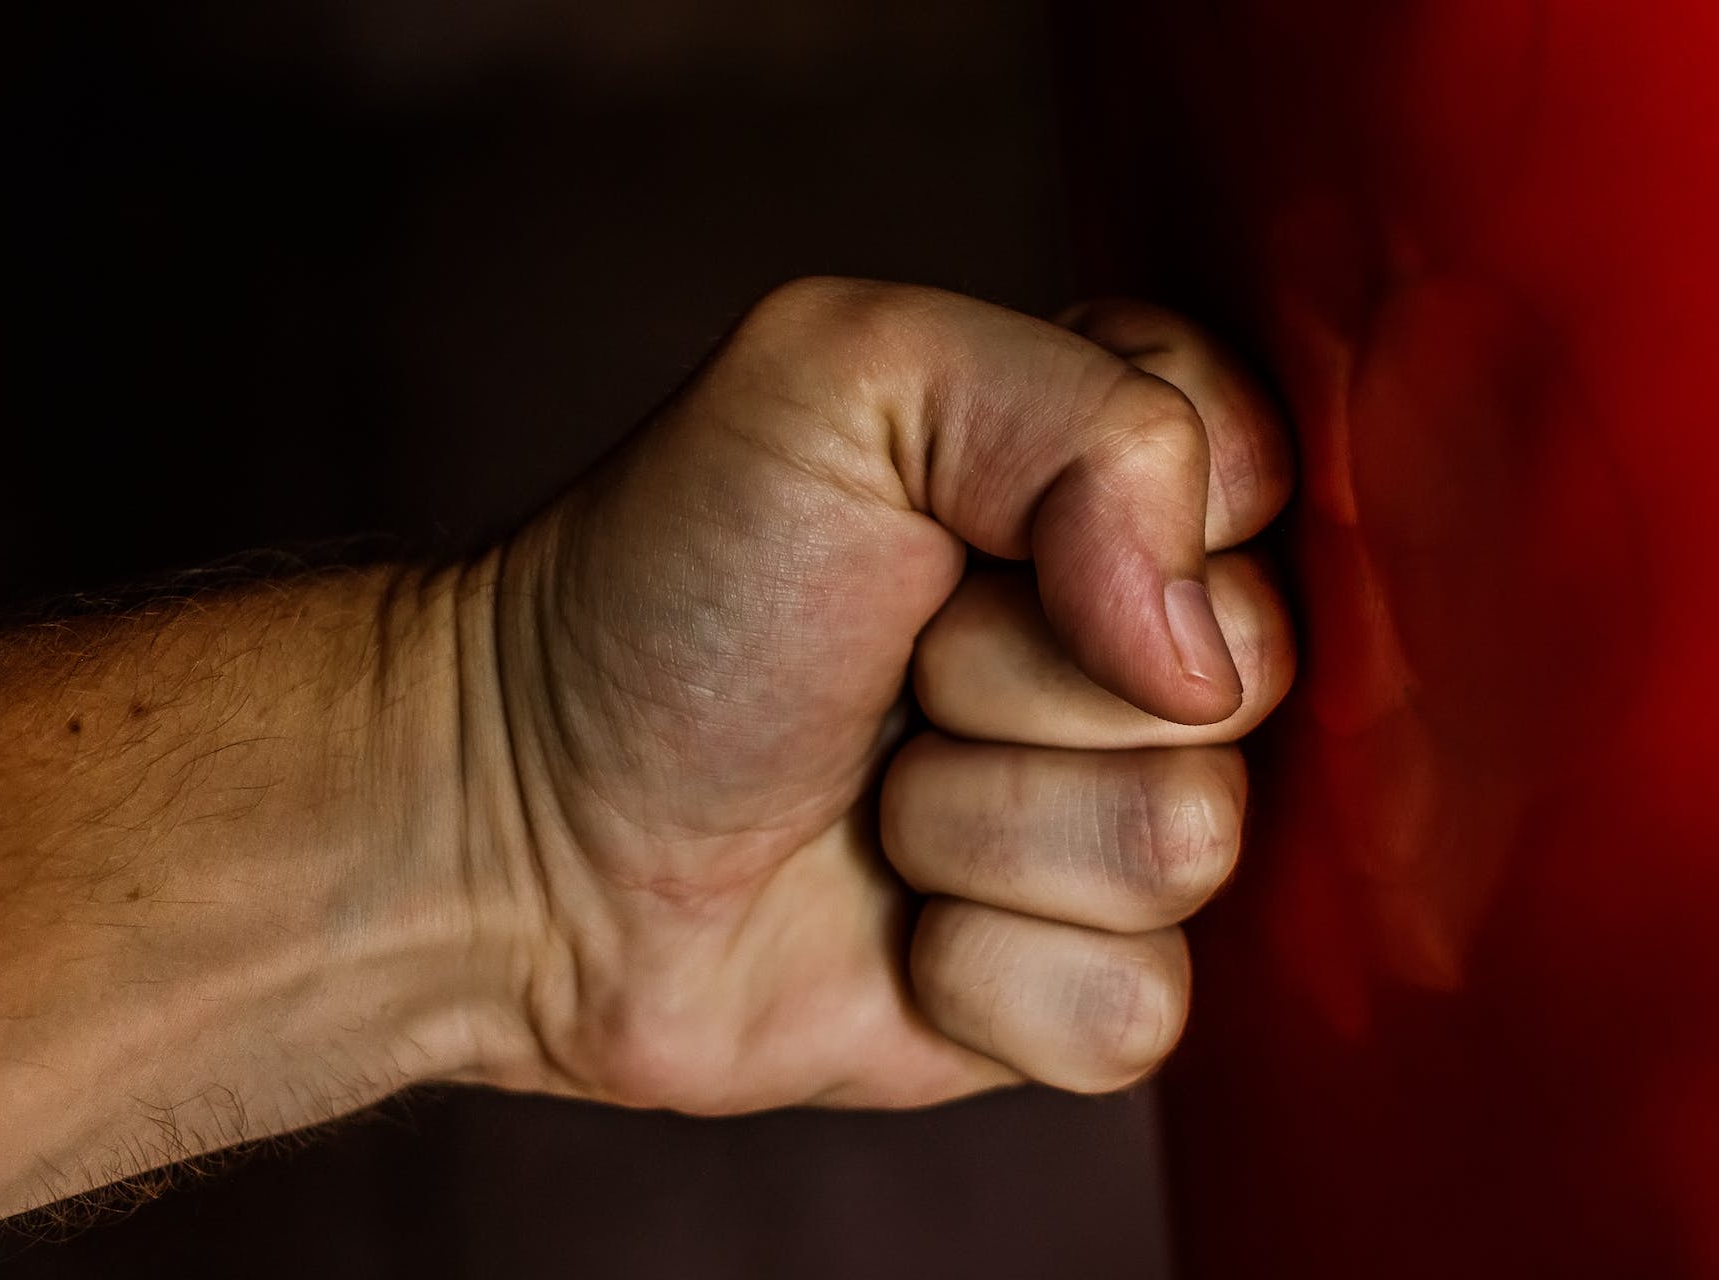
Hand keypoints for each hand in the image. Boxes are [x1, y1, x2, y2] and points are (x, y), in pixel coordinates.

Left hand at [472, 279, 1294, 1110]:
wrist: (523, 832)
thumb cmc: (662, 594)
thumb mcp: (840, 383)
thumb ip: (1077, 411)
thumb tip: (1200, 652)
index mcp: (1084, 484)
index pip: (1259, 473)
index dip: (1134, 517)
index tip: (966, 532)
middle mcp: (1115, 652)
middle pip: (1247, 671)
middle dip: (1025, 679)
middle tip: (889, 670)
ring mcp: (1095, 824)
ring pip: (1193, 843)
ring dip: (983, 825)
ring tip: (865, 799)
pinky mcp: (1059, 984)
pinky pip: (1136, 1005)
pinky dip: (981, 968)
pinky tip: (887, 923)